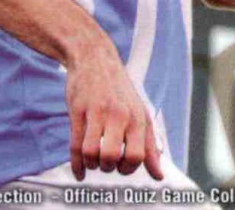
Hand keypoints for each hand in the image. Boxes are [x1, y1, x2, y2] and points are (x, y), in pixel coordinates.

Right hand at [65, 44, 163, 181]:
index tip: (122, 165)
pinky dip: (76, 165)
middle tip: (106, 161)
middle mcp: (118, 115)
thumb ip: (150, 145)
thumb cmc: (118, 89)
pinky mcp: (78, 111)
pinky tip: (79, 171)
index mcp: (136, 117)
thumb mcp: (139, 112)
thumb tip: (159, 176)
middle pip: (112, 158)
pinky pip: (75, 146)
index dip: (128, 168)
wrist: (93, 57)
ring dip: (91, 164)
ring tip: (93, 159)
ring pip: (91, 154)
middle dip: (107, 167)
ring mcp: (96, 112)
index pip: (136, 157)